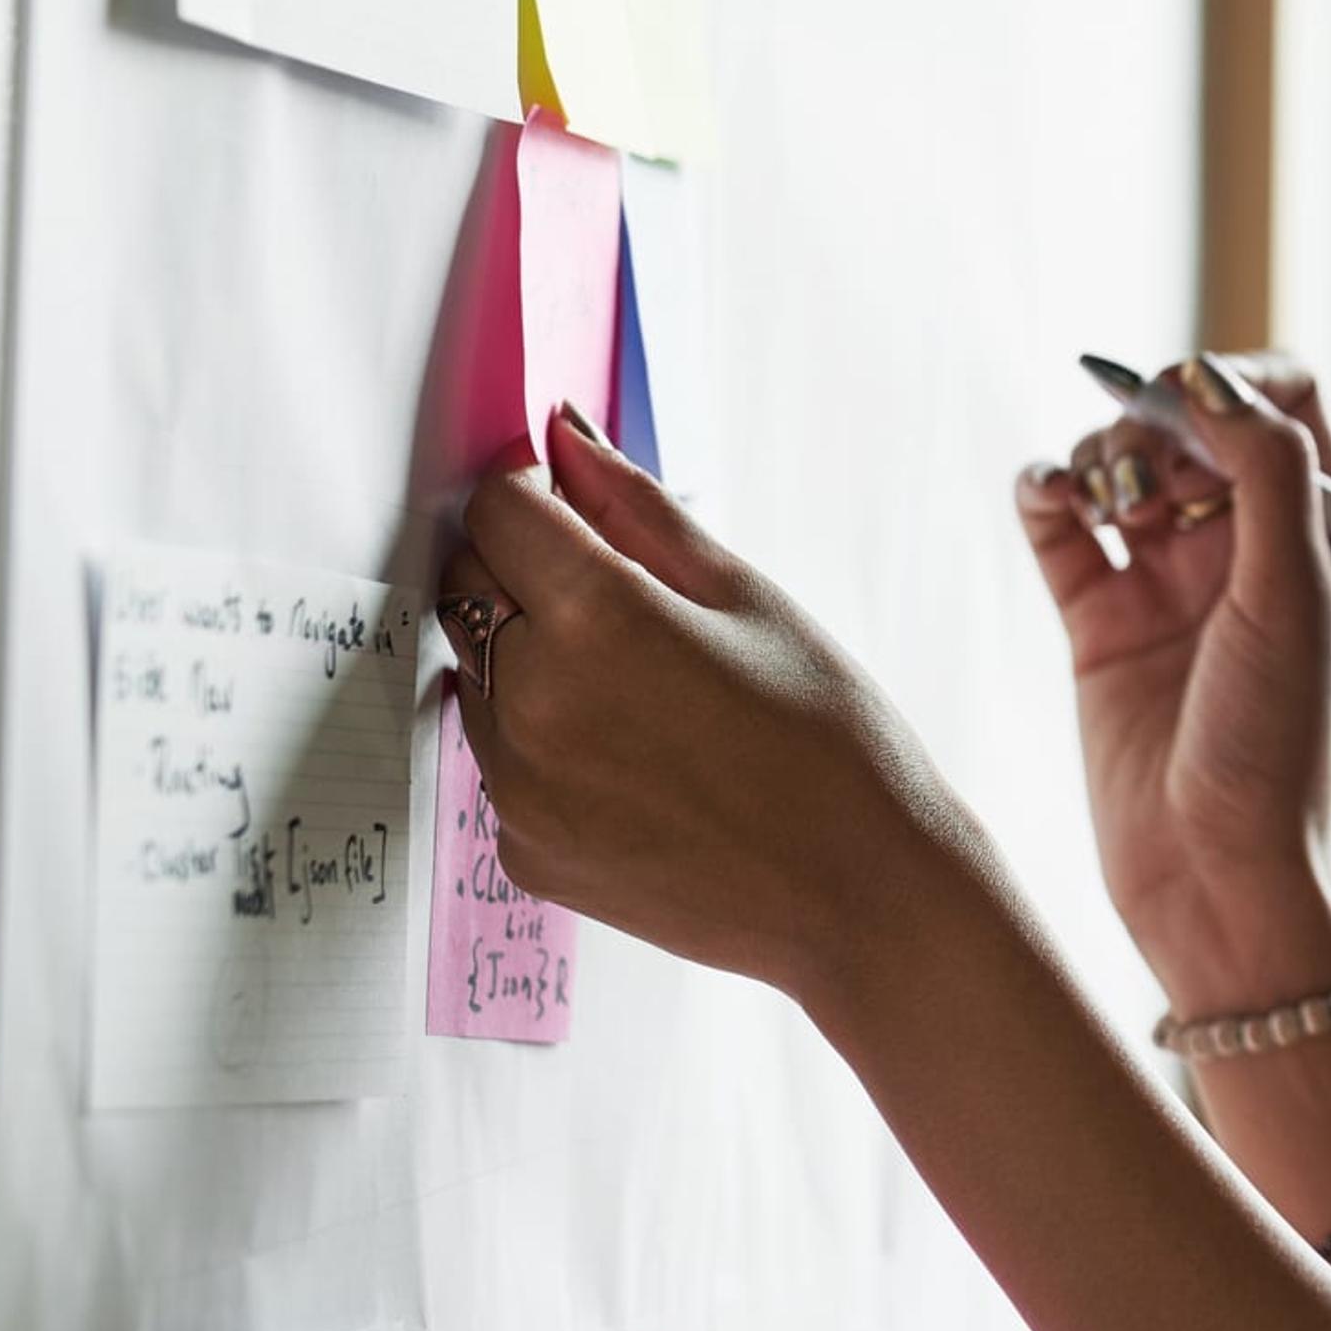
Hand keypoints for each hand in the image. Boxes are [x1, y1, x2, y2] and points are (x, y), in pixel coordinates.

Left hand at [439, 405, 963, 1004]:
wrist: (860, 895)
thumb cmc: (829, 738)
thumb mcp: (748, 598)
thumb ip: (638, 510)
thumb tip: (564, 434)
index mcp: (596, 621)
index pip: (497, 510)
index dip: (538, 495)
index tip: (579, 511)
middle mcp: (532, 703)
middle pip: (469, 587)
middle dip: (525, 571)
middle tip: (623, 598)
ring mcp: (517, 788)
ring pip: (476, 676)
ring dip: (529, 658)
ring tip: (642, 691)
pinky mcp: (521, 851)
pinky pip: (500, 761)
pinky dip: (544, 742)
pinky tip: (637, 758)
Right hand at [1012, 353, 1330, 1003]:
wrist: (1214, 876)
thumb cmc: (1277, 745)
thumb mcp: (1293, 595)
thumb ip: (1265, 473)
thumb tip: (1210, 377)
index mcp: (1316, 530)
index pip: (1279, 400)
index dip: (1228, 382)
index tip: (1183, 407)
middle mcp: (1243, 545)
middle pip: (1189, 422)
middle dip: (1151, 419)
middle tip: (1139, 474)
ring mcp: (1167, 581)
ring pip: (1119, 464)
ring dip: (1097, 454)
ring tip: (1099, 501)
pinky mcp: (1097, 621)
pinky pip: (1059, 526)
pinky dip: (1044, 492)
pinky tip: (1047, 498)